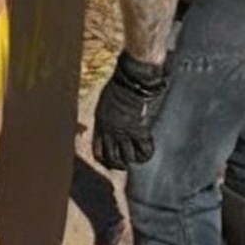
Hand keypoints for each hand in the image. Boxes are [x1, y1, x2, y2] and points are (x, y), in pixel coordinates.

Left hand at [92, 53, 170, 170]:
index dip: (104, 160)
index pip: (98, 151)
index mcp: (101, 125)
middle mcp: (111, 131)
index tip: (109, 162)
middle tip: (124, 163)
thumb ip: (107, 115)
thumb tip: (111, 119)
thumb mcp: (106, 102)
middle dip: (118, 164)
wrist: (131, 81)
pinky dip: (146, 154)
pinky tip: (147, 148)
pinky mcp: (140, 130)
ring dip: (132, 159)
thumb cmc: (119, 85)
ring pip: (126, 158)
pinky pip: (144, 151)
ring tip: (135, 157)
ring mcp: (125, 132)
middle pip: (111, 158)